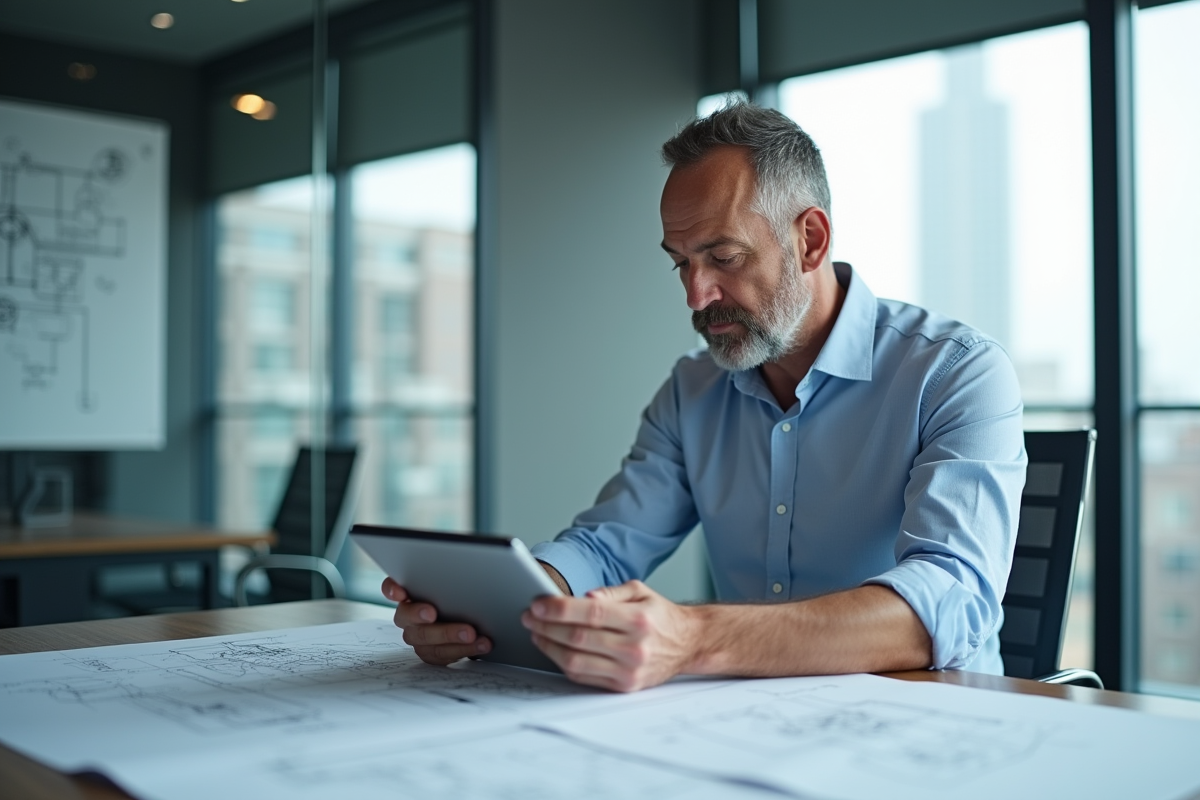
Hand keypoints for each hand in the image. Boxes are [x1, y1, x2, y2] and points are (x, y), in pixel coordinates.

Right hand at [382, 577, 491, 665]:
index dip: (391, 589)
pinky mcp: (429, 653)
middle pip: (405, 616)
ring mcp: (417, 636)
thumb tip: (467, 563)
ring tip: (472, 634)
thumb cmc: (459, 596)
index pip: (391, 587)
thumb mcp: (455, 584)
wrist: (472, 622)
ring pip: (425, 638)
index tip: (399, 591)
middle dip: (418, 614)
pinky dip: (463, 649)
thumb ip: (449, 577)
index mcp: (409, 593)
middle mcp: (408, 615)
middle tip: (432, 613)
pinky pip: (441, 654)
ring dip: (450, 635)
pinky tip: (481, 644)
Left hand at [520, 580, 698, 691]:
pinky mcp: (623, 686)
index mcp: (638, 618)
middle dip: (546, 626)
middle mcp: (634, 647)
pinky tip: (553, 649)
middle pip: (578, 637)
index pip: (591, 613)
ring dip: (549, 646)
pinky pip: (583, 676)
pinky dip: (562, 662)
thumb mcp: (640, 591)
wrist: (687, 644)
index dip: (559, 609)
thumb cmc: (660, 615)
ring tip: (536, 633)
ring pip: (575, 660)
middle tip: (529, 617)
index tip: (538, 604)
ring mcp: (628, 670)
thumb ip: (610, 592)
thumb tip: (583, 597)